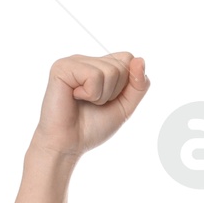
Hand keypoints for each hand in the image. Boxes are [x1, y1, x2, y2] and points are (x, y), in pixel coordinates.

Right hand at [33, 52, 149, 158]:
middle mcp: (86, 60)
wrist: (68, 144)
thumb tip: (140, 60)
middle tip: (94, 103)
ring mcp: (74, 61)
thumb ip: (138, 86)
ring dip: (102, 96)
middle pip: (121, 65)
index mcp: (98, 66)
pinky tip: (75, 97)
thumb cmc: (91, 127)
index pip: (127, 58)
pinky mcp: (63, 67)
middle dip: (114, 92)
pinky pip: (94, 76)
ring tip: (85, 101)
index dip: (127, 82)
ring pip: (110, 71)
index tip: (110, 99)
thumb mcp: (124, 107)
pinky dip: (90, 94)